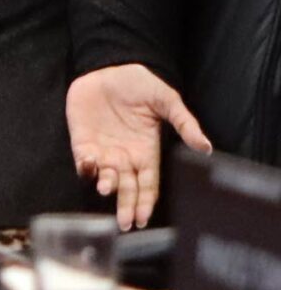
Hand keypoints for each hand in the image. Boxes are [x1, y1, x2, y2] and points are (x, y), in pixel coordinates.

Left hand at [66, 63, 211, 230]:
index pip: (148, 184)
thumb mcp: (166, 101)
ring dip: (106, 184)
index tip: (144, 220)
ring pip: (105, 177)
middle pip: (127, 188)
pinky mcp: (82, 139)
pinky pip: (82, 159)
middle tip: (126, 222)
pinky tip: (89, 167)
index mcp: (146, 152)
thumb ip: (184, 123)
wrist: (110, 66)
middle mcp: (124, 156)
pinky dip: (85, 166)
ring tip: (108, 190)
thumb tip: (206, 147)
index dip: (146, 202)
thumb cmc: (140, 85)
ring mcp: (103, 149)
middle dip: (126, 205)